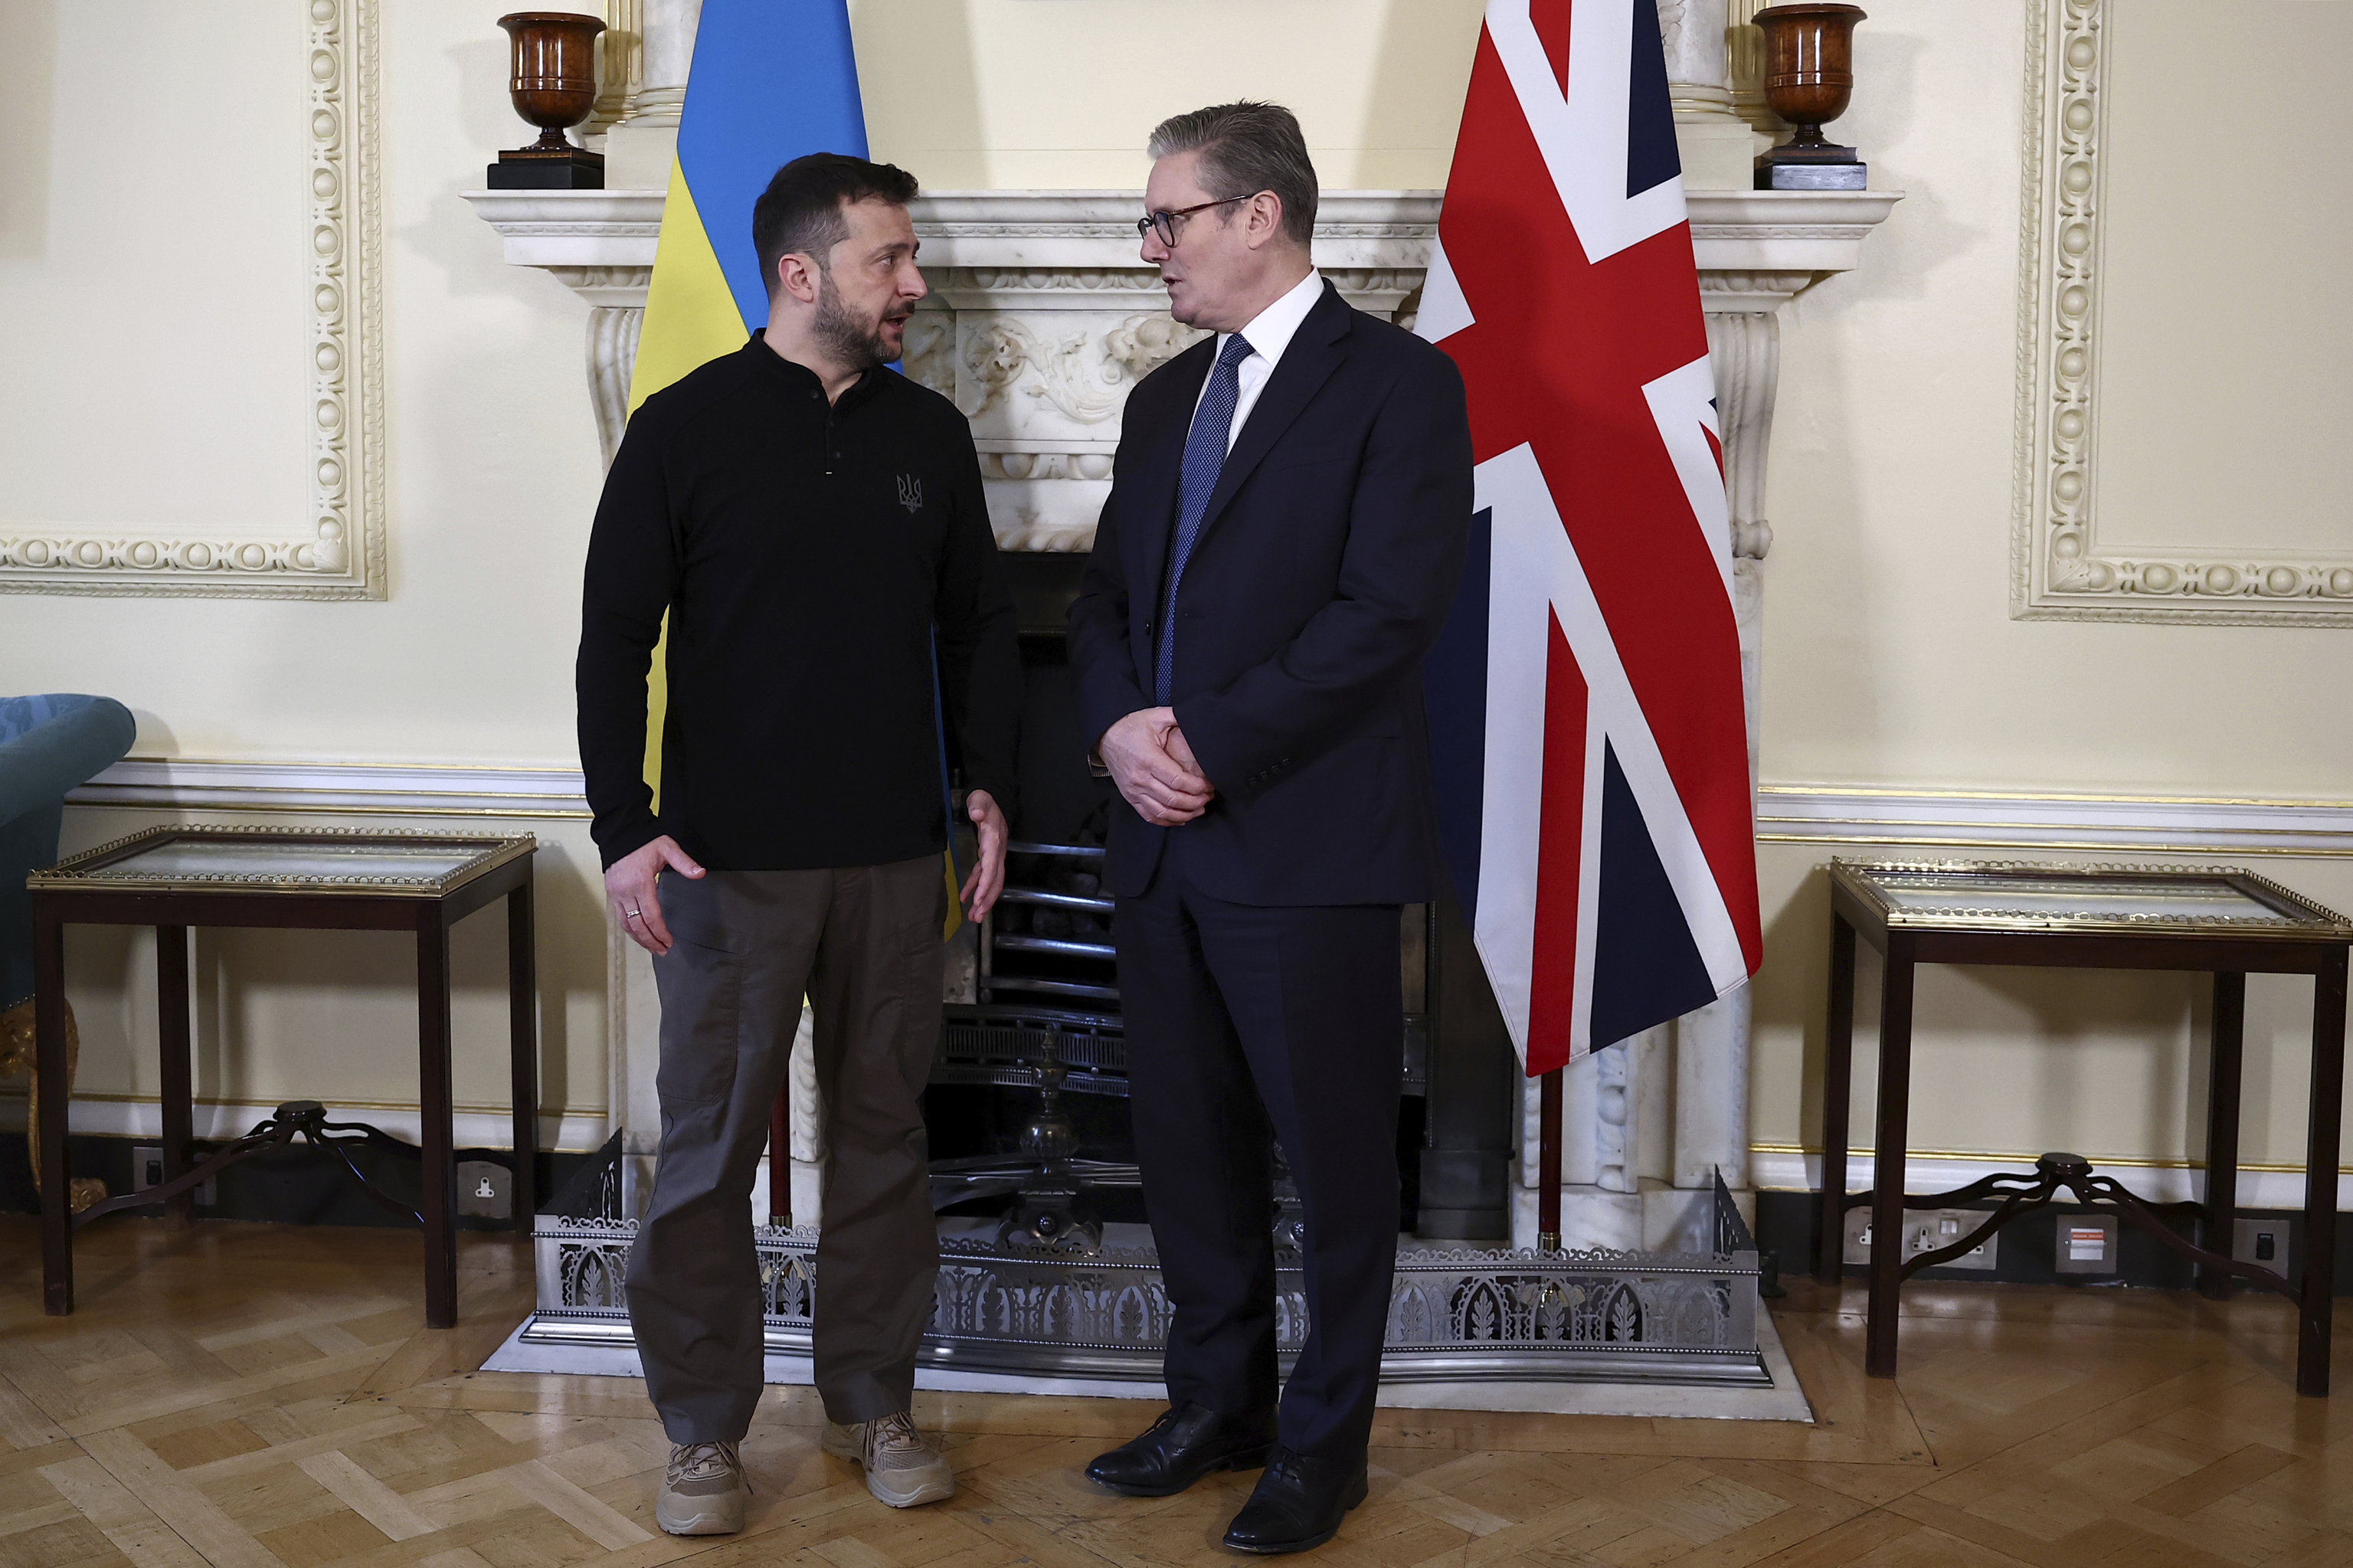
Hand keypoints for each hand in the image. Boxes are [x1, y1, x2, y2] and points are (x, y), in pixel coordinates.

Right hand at [605, 835, 704, 955]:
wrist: (620, 834)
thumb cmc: (643, 841)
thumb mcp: (667, 848)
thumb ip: (684, 862)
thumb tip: (700, 873)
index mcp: (641, 883)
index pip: (651, 916)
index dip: (660, 932)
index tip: (669, 942)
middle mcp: (625, 891)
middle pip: (637, 925)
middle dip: (650, 941)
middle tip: (662, 951)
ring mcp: (616, 894)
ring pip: (626, 924)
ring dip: (639, 939)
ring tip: (652, 948)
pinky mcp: (611, 893)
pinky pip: (619, 917)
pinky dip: (629, 929)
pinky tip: (638, 934)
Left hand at [960, 789, 1007, 920]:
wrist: (994, 798)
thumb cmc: (985, 800)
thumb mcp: (981, 800)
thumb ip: (979, 806)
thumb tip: (977, 813)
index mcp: (994, 841)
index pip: (991, 868)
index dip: (985, 886)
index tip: (977, 901)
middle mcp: (997, 851)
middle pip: (995, 881)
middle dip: (987, 900)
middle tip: (977, 917)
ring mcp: (994, 855)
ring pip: (991, 882)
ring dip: (983, 899)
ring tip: (974, 916)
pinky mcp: (988, 856)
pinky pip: (983, 876)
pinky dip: (974, 887)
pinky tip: (965, 897)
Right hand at [1098, 707, 1213, 825]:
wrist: (1105, 736)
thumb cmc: (1130, 726)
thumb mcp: (1154, 715)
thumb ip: (1176, 715)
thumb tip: (1196, 716)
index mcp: (1149, 759)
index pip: (1178, 781)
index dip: (1197, 787)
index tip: (1209, 786)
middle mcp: (1140, 778)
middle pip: (1173, 799)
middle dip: (1196, 801)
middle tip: (1209, 797)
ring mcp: (1134, 791)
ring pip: (1163, 812)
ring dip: (1185, 814)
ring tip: (1200, 809)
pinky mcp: (1130, 797)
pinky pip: (1150, 816)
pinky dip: (1167, 821)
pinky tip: (1182, 818)